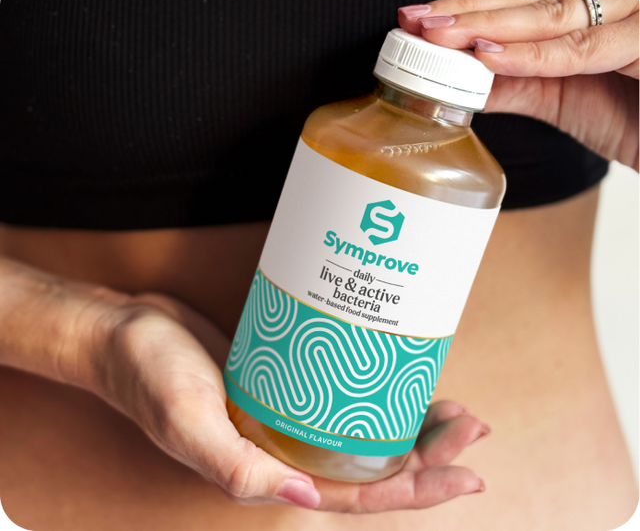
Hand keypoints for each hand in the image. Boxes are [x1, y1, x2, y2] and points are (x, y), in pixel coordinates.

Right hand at [83, 292, 488, 511]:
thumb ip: (239, 468)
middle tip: (473, 428)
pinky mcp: (287, 378)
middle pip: (373, 466)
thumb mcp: (187, 421)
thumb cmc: (150, 377)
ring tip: (455, 410)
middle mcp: (285, 450)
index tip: (466, 473)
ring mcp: (288, 413)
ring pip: (362, 431)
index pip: (356, 497)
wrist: (127, 333)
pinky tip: (400, 375)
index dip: (415, 492)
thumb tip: (303, 502)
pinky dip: (374, 389)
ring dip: (411, 425)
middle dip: (429, 455)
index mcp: (268, 473)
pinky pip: (341, 393)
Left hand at [398, 0, 639, 170]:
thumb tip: (463, 80)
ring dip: (492, 25)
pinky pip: (587, 48)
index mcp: (602, 0)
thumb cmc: (637, 115)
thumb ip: (519, 82)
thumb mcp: (566, 95)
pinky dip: (536, 54)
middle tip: (418, 21)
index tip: (420, 17)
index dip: (473, 3)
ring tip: (441, 37)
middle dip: (471, 9)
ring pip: (557, 13)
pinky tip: (490, 56)